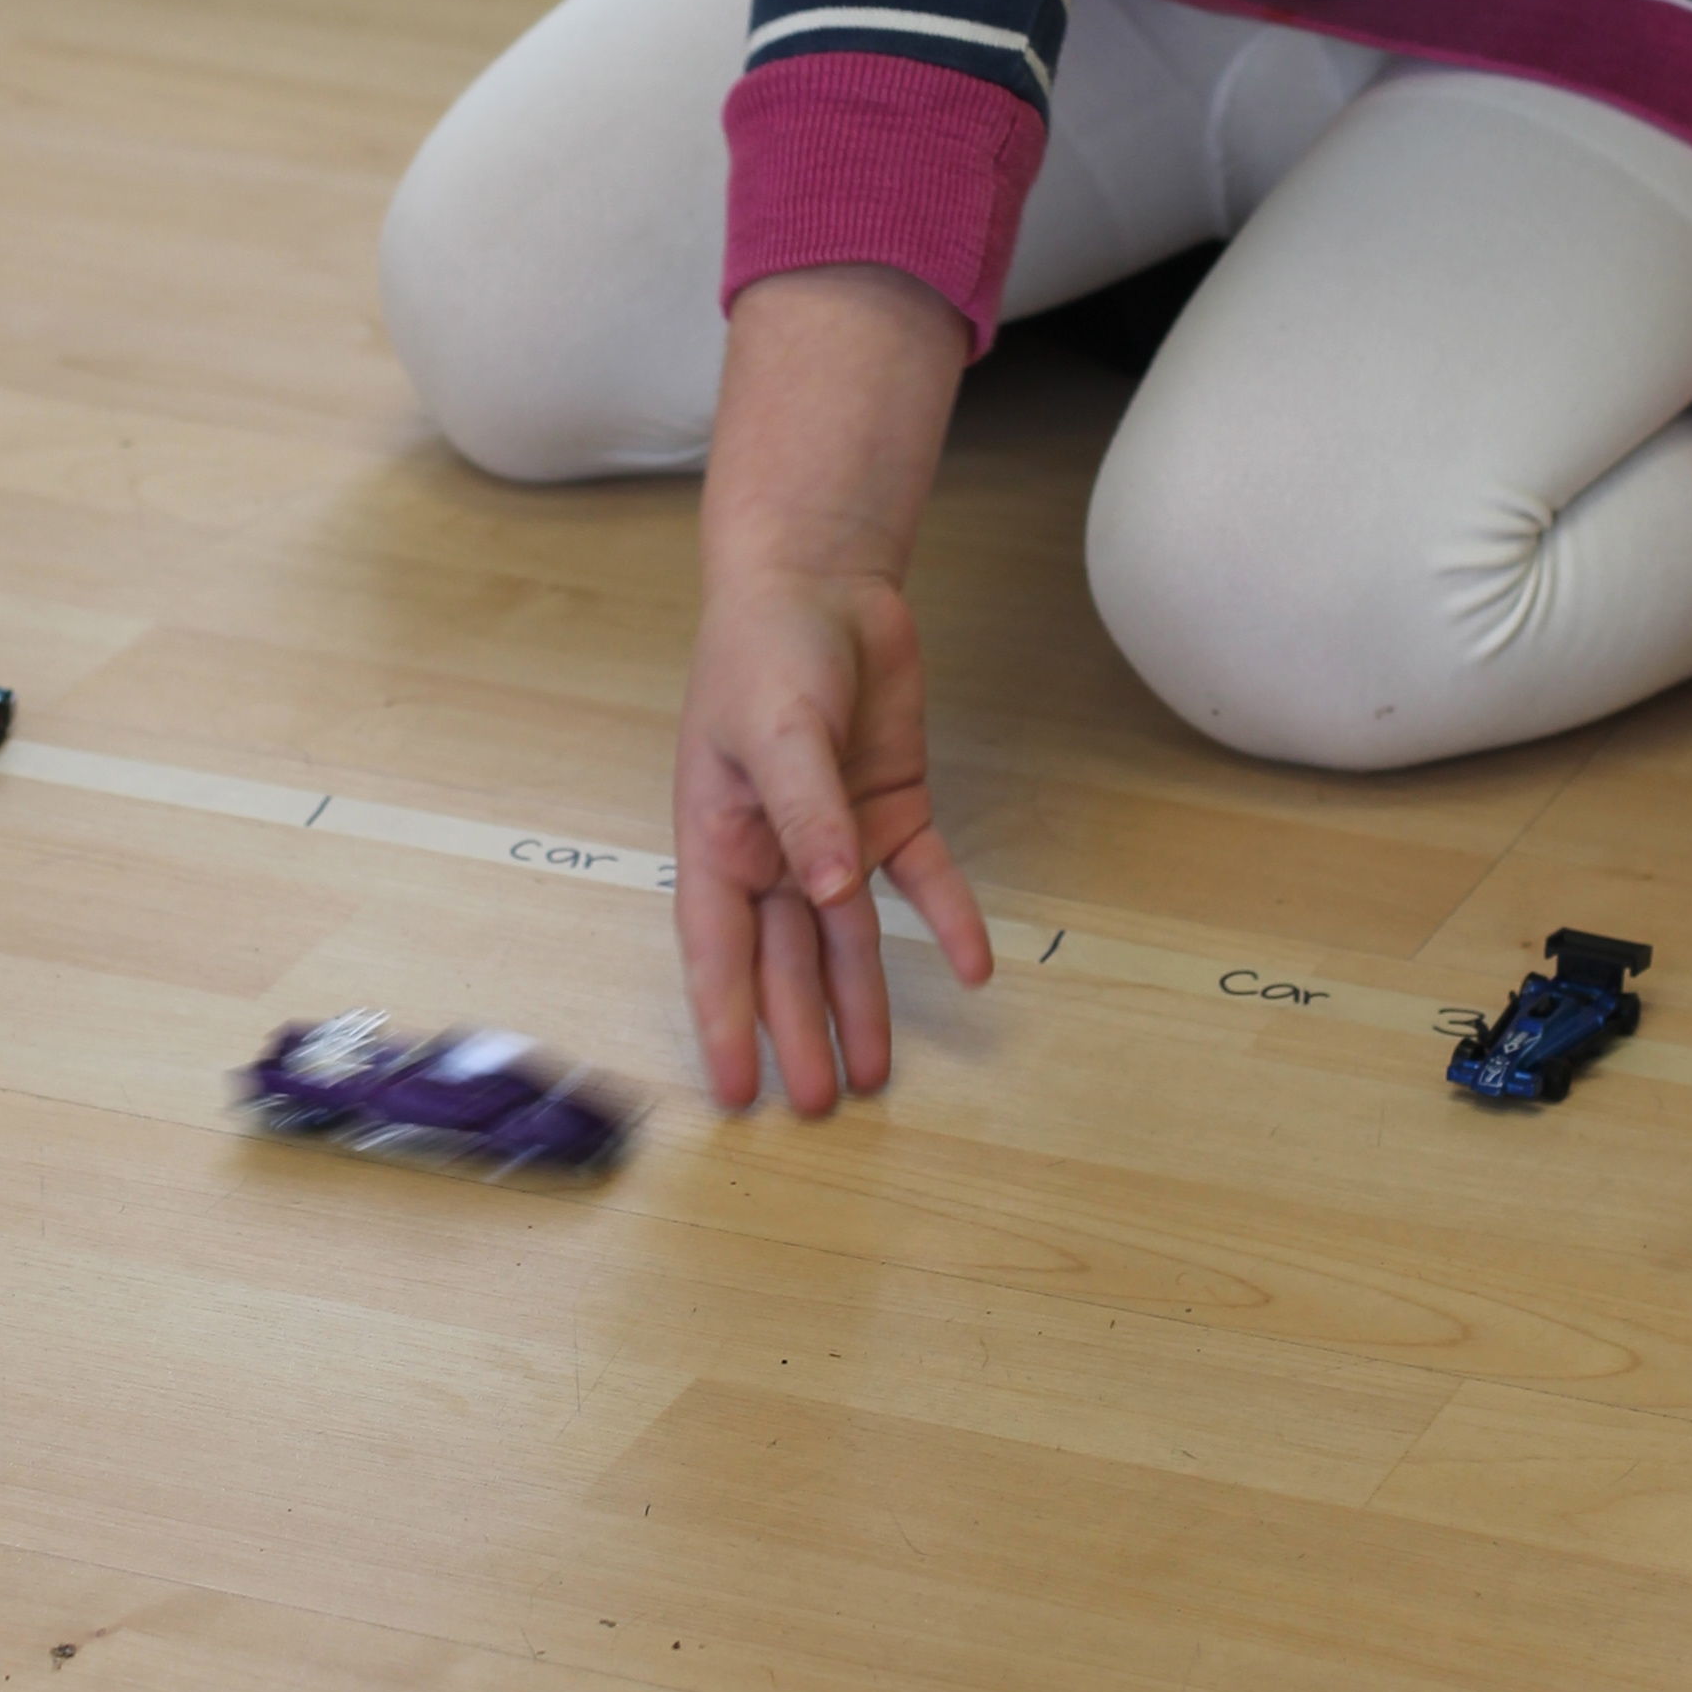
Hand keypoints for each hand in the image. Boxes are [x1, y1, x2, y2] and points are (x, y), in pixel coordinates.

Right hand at [674, 562, 991, 1111]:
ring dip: (864, 1002)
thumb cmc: (767, 649)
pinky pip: (922, 881)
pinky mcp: (893, 810)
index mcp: (720, 838)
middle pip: (786, 960)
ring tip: (874, 1077)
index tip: (733, 1091)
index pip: (718, 949)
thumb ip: (805, 812)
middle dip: (799, 1032)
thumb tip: (828, 895)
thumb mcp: (776, 728)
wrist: (825, 582)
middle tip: (816, 1109)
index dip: (725, 1021)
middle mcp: (777, 852)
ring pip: (851, 938)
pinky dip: (947, 921)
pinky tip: (973, 970)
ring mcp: (837, 835)